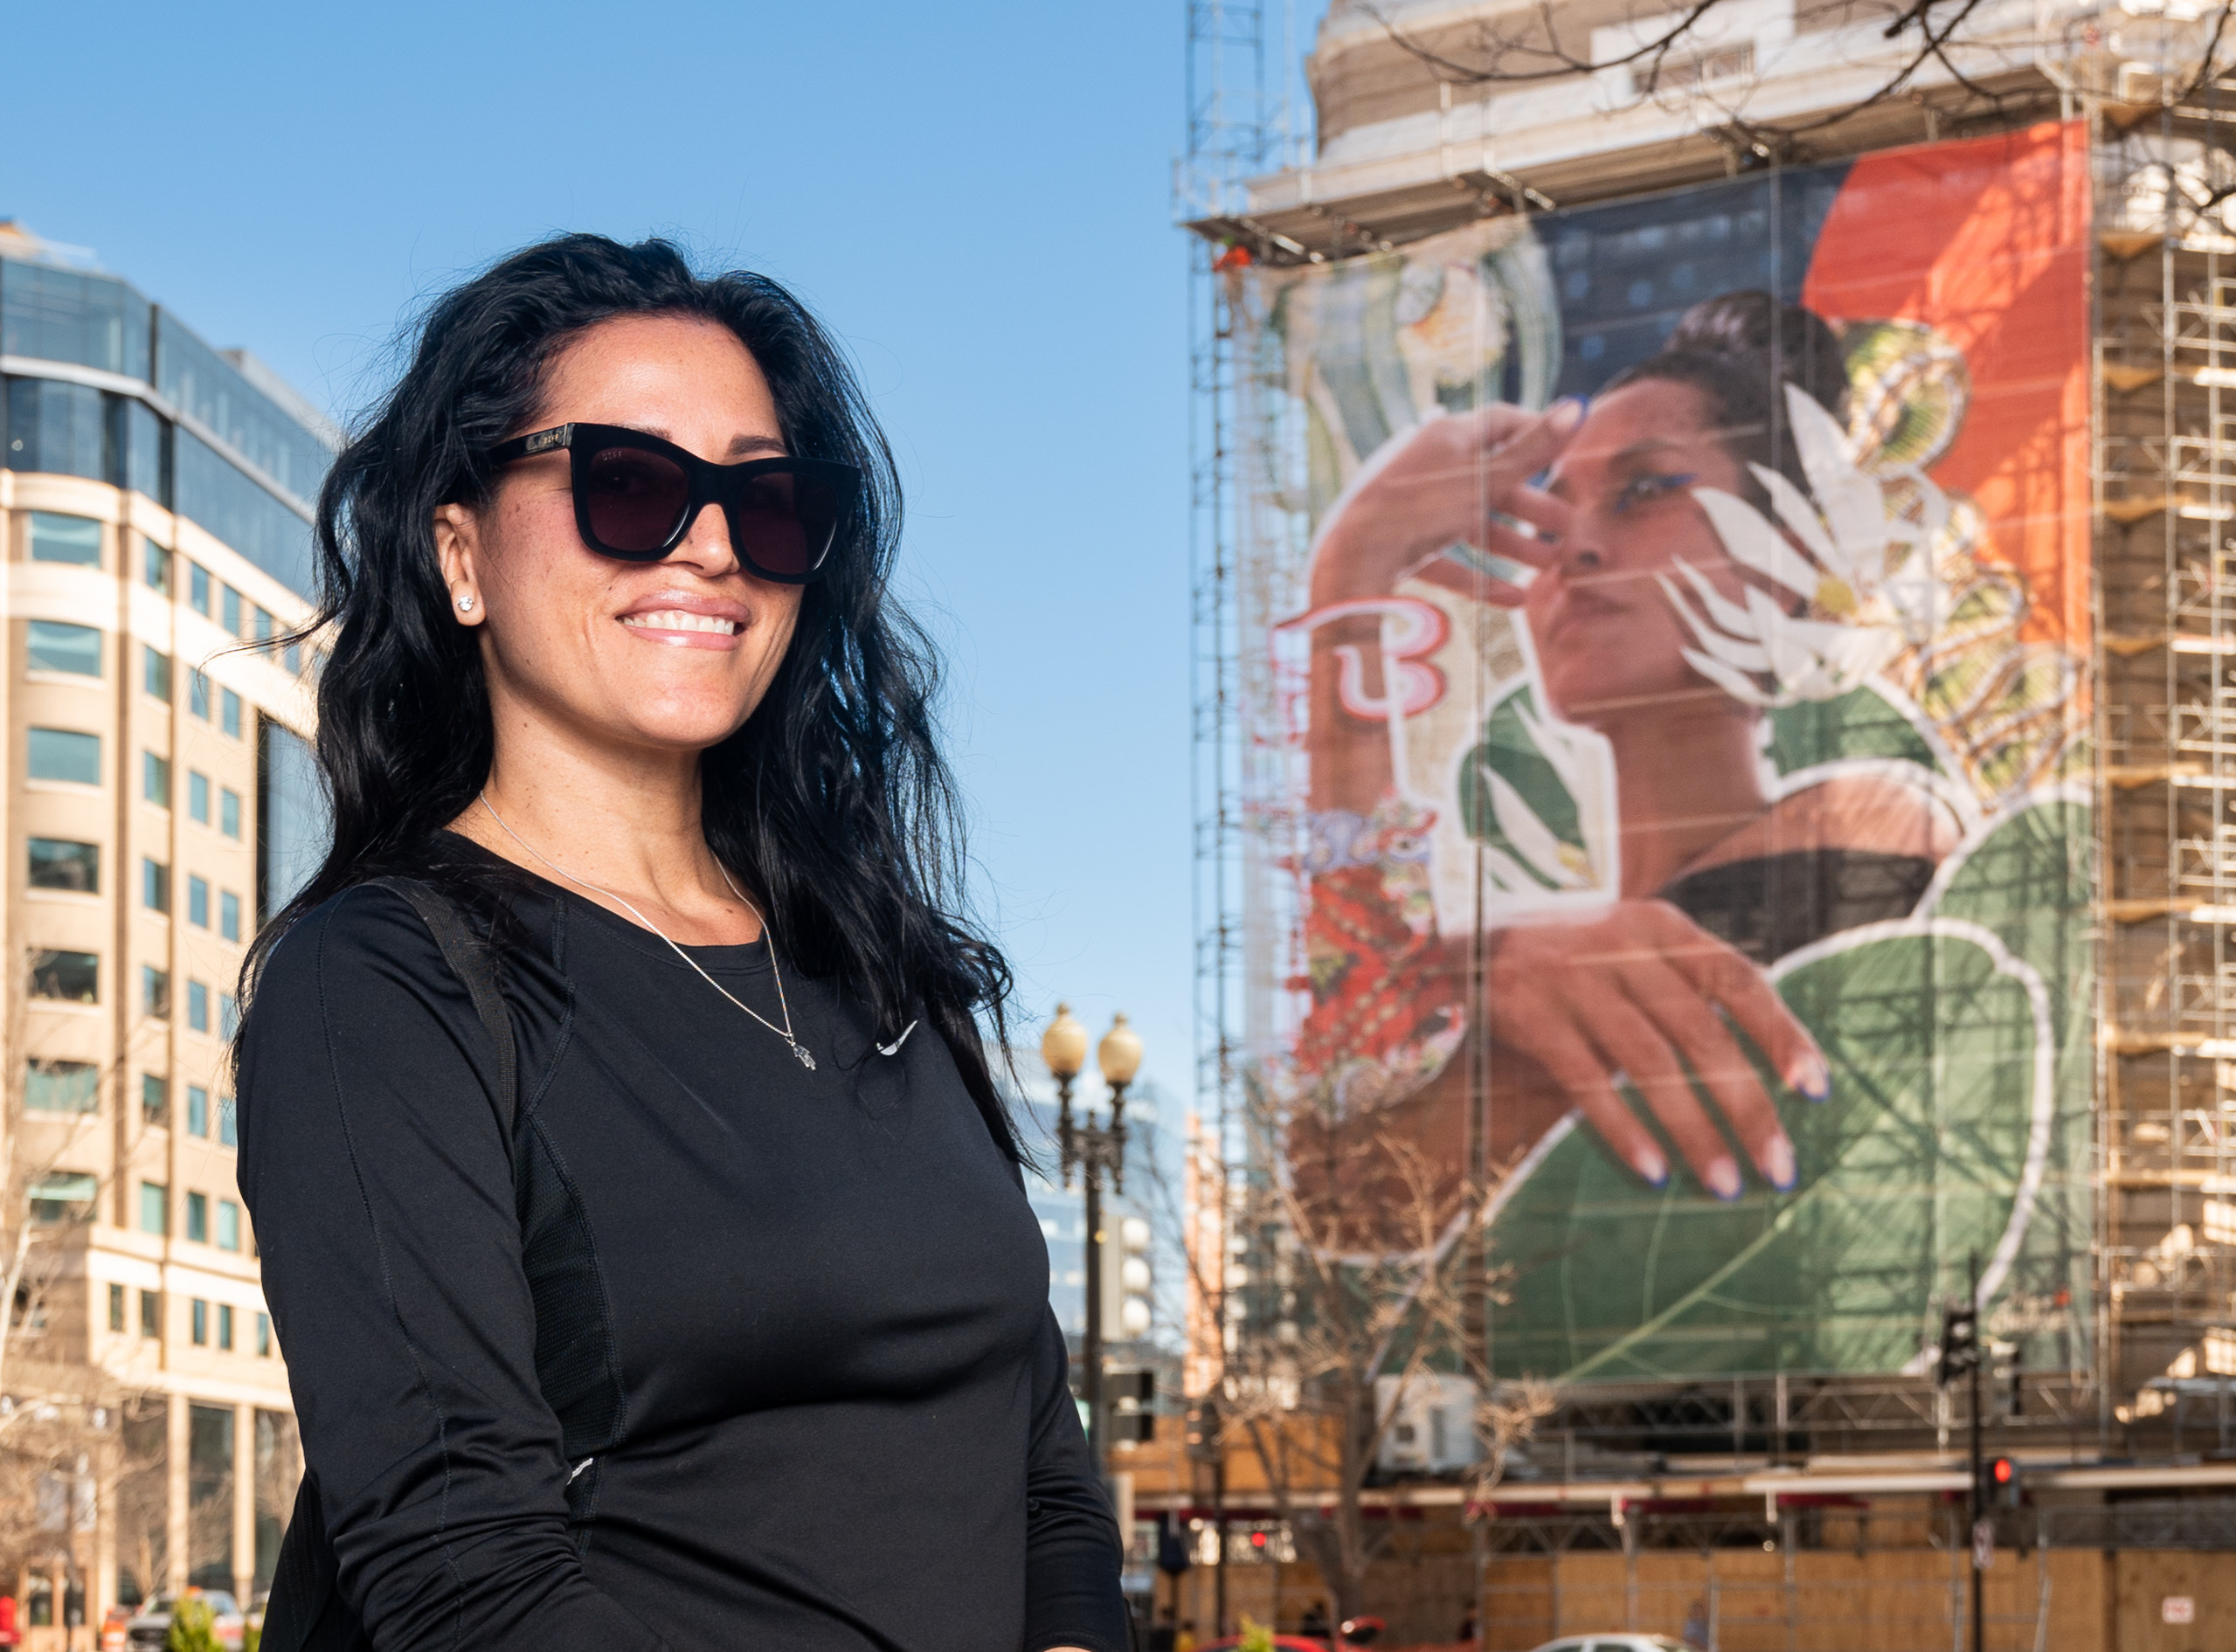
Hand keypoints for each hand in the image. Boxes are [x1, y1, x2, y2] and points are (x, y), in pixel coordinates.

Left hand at [1311, 399, 1581, 606]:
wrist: (1349, 559)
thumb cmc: (1418, 507)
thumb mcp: (1482, 479)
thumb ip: (1531, 452)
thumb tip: (1577, 408)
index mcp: (1445, 436)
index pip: (1501, 422)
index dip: (1538, 434)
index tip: (1570, 455)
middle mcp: (1427, 466)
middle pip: (1491, 480)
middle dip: (1533, 504)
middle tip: (1569, 525)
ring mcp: (1412, 507)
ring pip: (1472, 523)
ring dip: (1513, 543)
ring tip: (1549, 565)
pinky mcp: (1399, 546)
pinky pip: (1448, 560)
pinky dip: (1480, 577)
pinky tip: (1515, 599)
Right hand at [1485, 900, 1829, 1196]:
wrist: (1464, 939)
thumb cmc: (1571, 962)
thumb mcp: (1632, 952)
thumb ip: (1687, 993)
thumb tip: (1766, 1079)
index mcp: (1660, 926)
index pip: (1738, 978)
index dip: (1782, 1034)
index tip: (1816, 1091)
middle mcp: (1621, 945)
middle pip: (1702, 1032)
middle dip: (1748, 1107)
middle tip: (1780, 1168)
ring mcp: (1571, 978)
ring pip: (1649, 1062)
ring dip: (1693, 1130)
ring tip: (1725, 1183)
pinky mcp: (1528, 1013)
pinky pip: (1585, 1080)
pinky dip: (1622, 1129)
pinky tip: (1652, 1172)